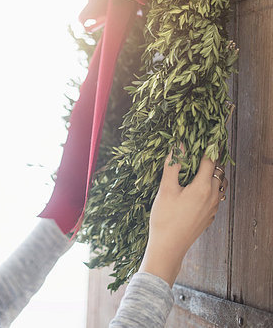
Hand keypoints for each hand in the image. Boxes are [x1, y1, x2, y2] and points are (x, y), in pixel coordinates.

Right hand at [138, 144, 228, 287]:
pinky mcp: (209, 216)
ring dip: (213, 174)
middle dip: (212, 159)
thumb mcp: (165, 189)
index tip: (207, 136)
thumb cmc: (164, 217)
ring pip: (219, 185)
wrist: (168, 247)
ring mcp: (212, 208)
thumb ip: (172, 165)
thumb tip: (178, 145)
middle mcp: (212, 196)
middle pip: (218, 172)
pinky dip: (211, 187)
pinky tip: (198, 187)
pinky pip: (215, 196)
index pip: (210, 160)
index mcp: (202, 187)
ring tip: (201, 166)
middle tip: (203, 149)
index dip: (209, 147)